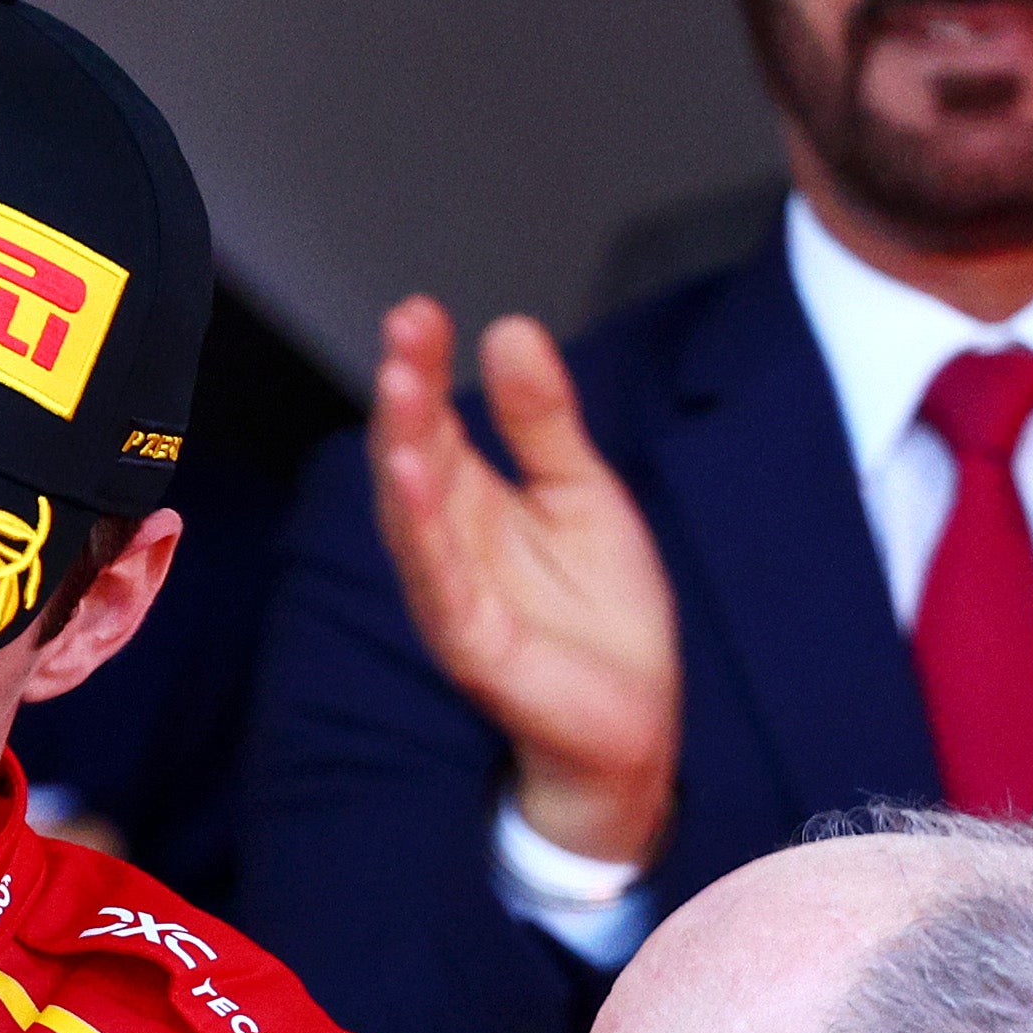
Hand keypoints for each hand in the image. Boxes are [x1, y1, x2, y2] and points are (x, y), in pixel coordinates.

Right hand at [364, 299, 679, 865]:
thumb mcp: (582, 493)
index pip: (436, 419)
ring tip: (400, 387)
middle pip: (414, 455)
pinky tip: (414, 479)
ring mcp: (454, 593)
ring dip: (401, 449)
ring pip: (413, 514)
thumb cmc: (599, 616)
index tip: (419, 311)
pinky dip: (424, 531)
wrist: (632, 721)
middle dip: (407, 392)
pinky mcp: (472, 644)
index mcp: (474, 500)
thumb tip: (509, 328)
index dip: (425, 365)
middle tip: (407, 329)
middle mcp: (450, 541)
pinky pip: (439, 581)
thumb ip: (545, 421)